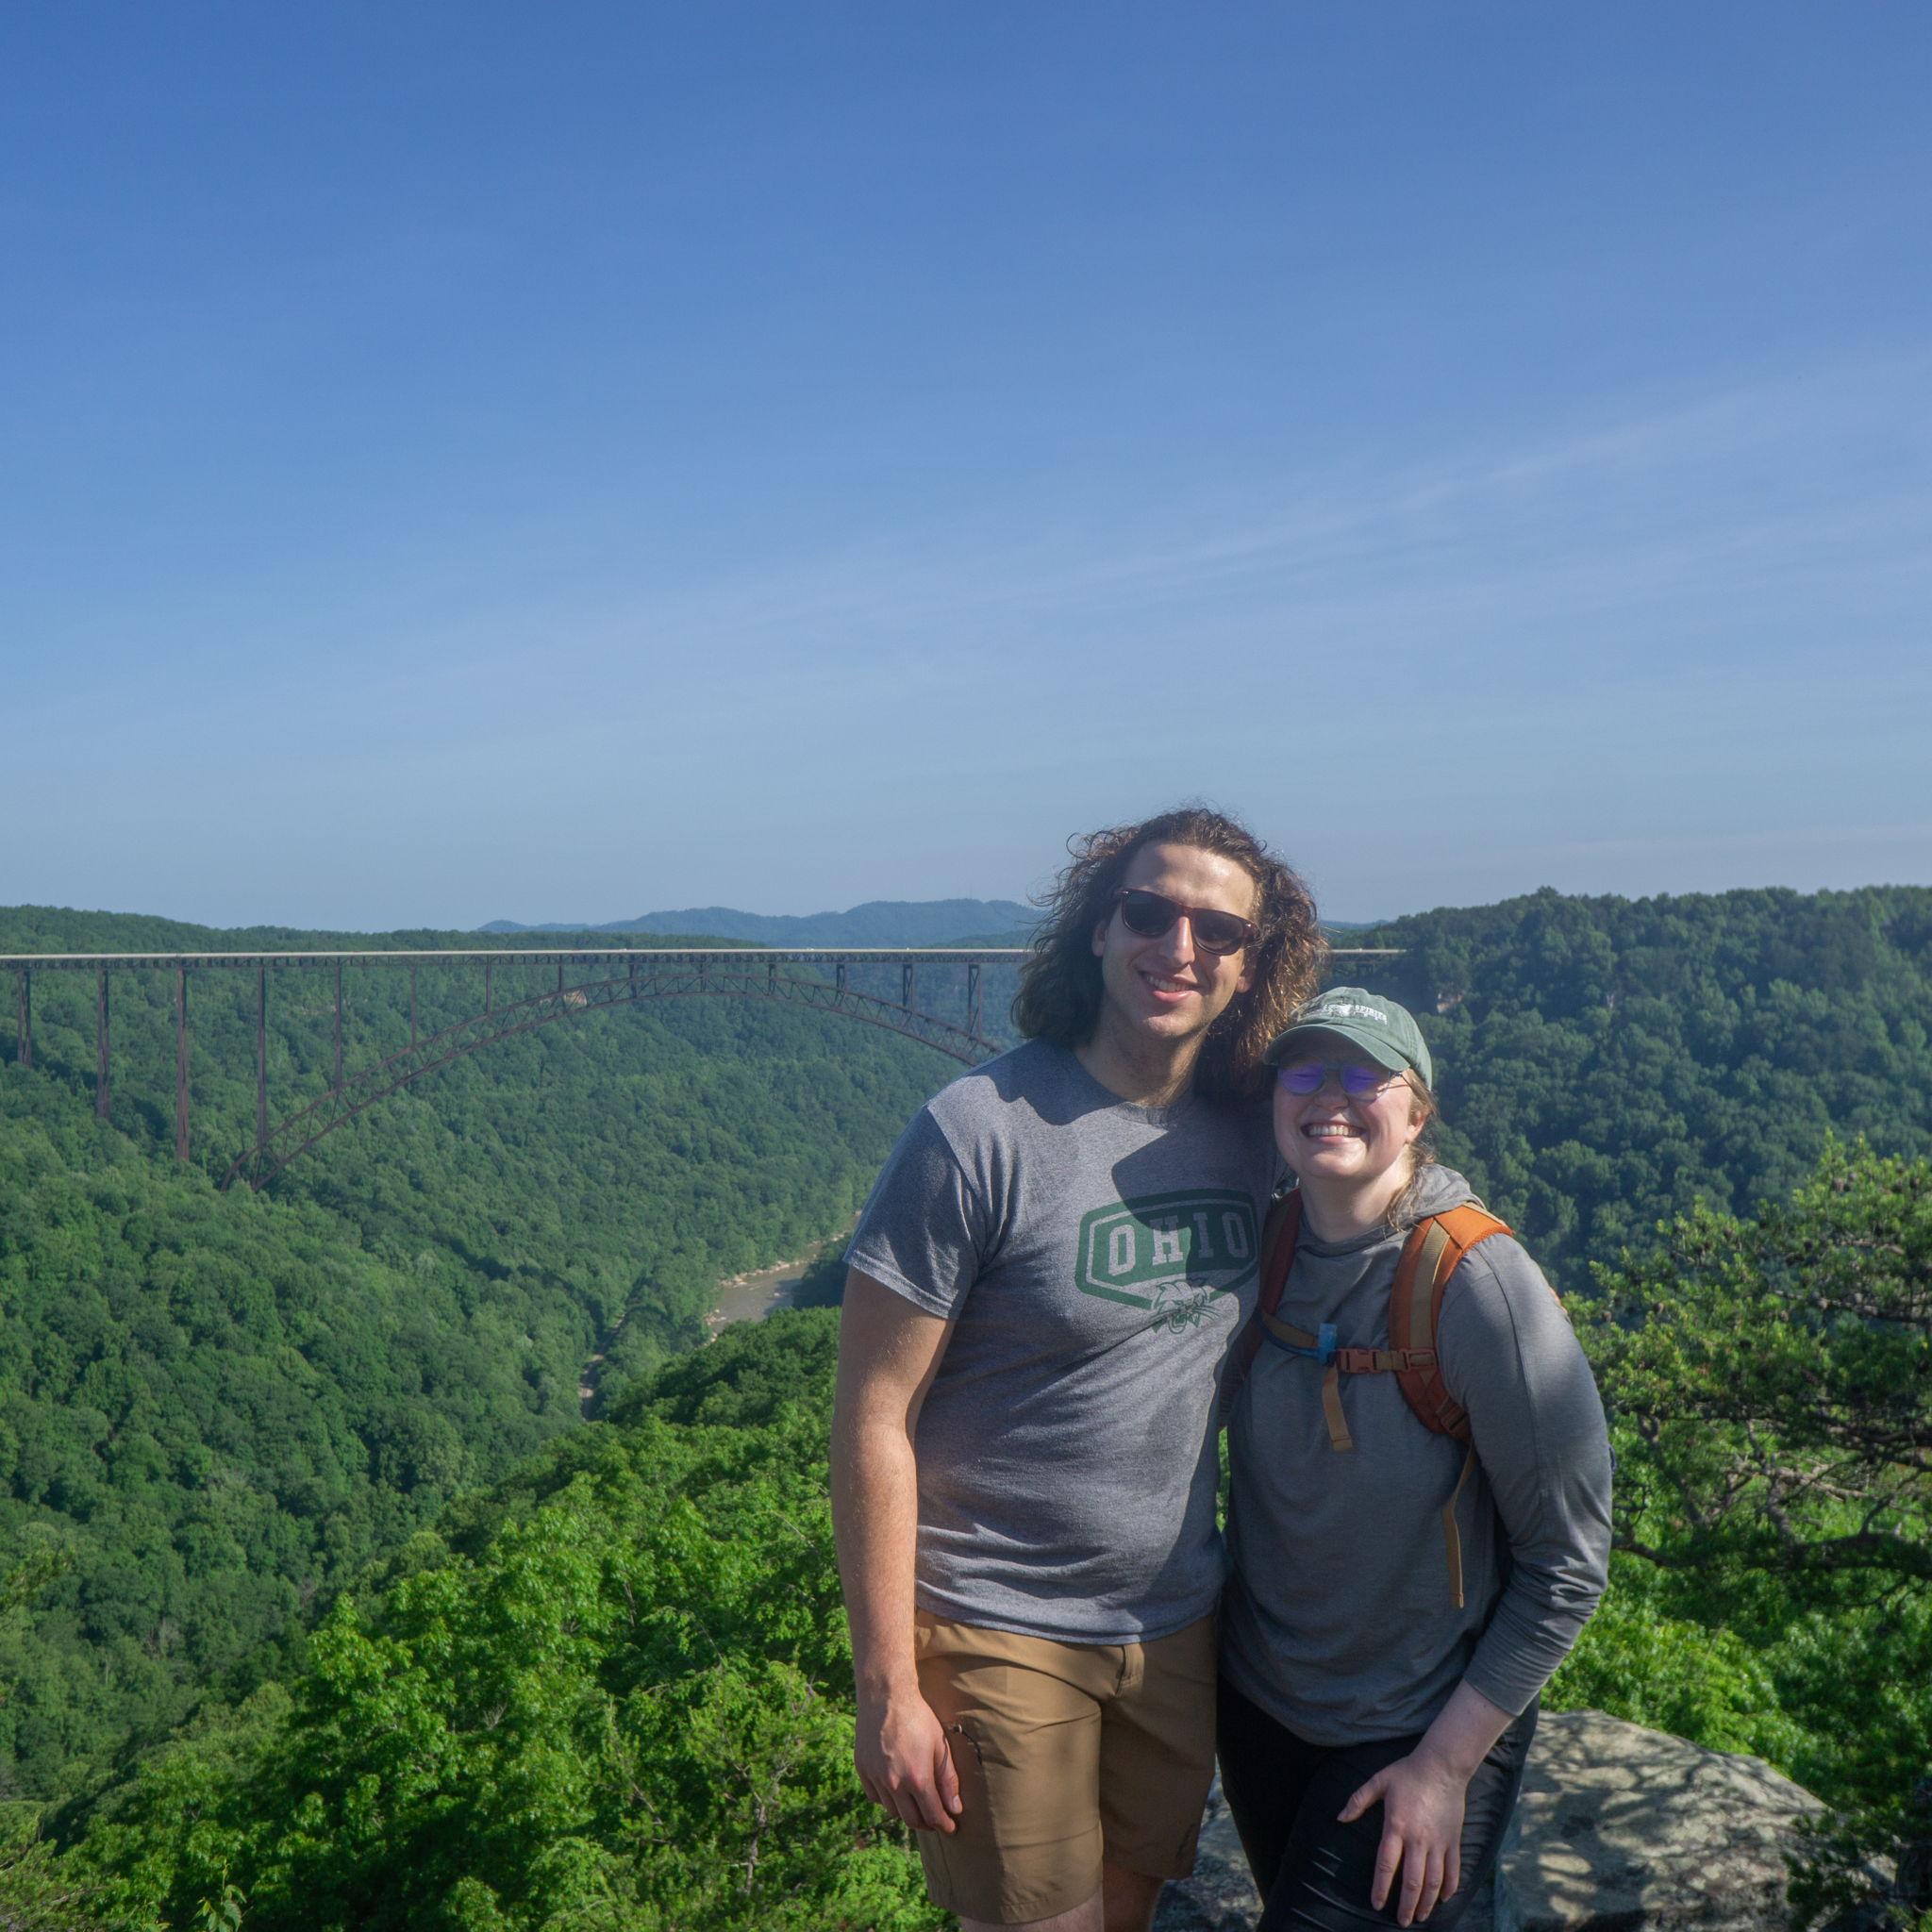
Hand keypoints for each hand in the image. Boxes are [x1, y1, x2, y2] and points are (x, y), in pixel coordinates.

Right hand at [854, 1687, 962, 1833]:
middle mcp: (894, 1783)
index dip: (943, 1825)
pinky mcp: (863, 1769)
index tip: (950, 1828)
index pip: (932, 1815)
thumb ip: (948, 1780)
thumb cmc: (918, 1717)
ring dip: (907, 1813)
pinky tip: (896, 1792)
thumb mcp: (940, 1745)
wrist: (885, 1696)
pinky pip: (875, 1796)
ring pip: (892, 1810)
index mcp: (917, 1778)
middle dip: (927, 1824)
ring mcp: (876, 1778)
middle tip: (935, 1820)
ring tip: (917, 1805)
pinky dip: (887, 1800)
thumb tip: (955, 1809)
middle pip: (911, 1819)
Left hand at [1338, 1746, 1470, 1925]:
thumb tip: (1340, 1818)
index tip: (1376, 1904)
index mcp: (1396, 1826)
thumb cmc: (1407, 1773)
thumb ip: (1358, 1800)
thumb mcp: (1378, 1781)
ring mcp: (1438, 1842)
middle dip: (1406, 1905)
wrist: (1442, 1766)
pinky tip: (1444, 1899)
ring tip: (1419, 1916)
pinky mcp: (1454, 1840)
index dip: (1380, 1887)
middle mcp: (1418, 1839)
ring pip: (1434, 1881)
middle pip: (1412, 1881)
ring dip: (1427, 1902)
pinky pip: (1454, 1870)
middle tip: (1401, 1921)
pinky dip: (1450, 1888)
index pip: (1386, 1864)